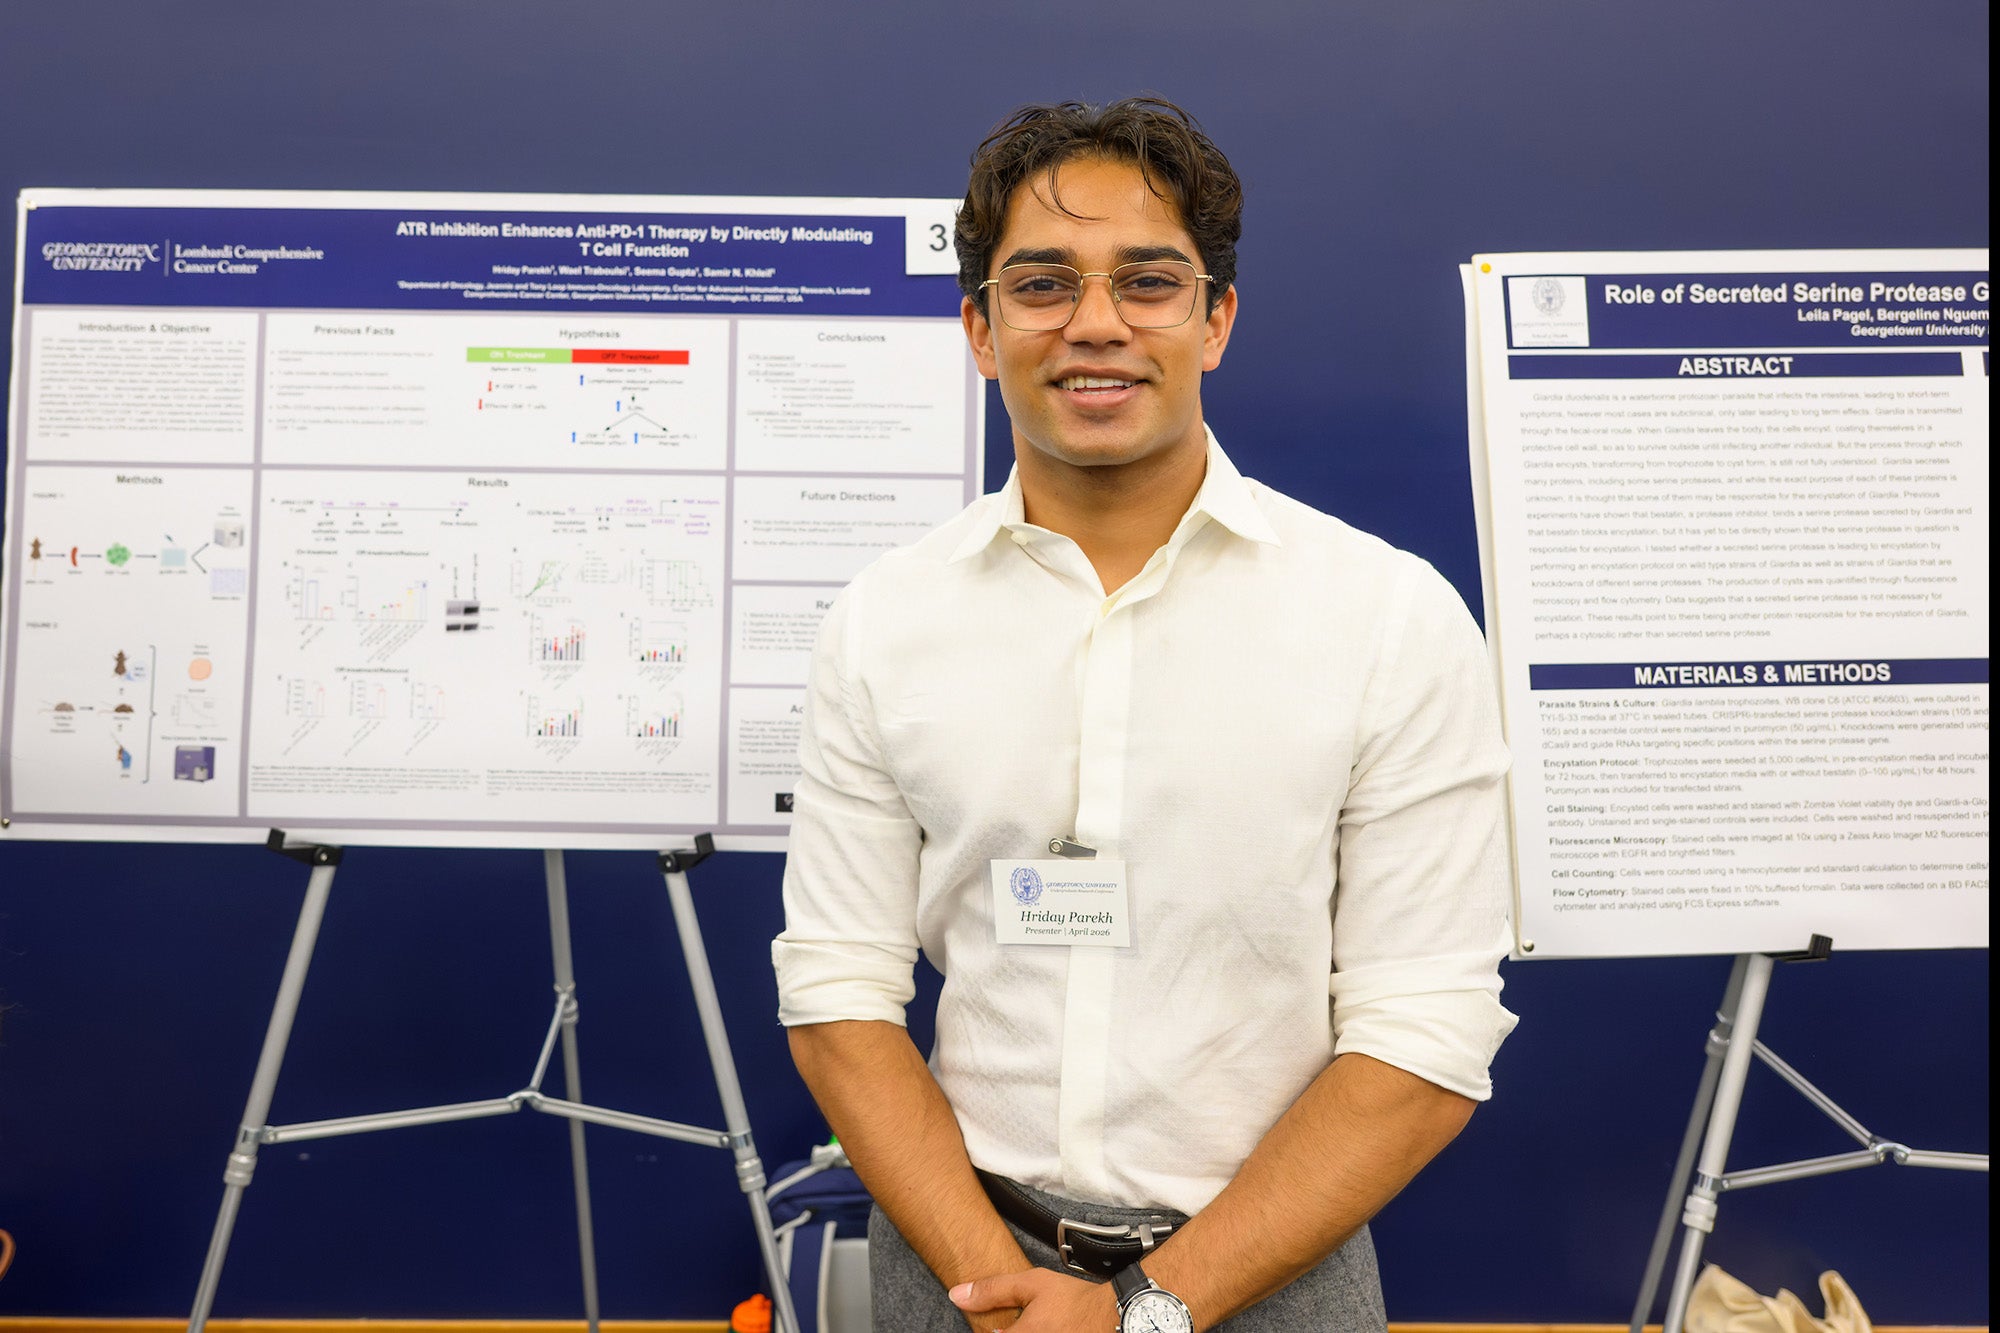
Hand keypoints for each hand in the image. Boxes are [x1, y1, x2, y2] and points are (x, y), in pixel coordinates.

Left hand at [951, 1268, 1119, 1330]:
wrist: (1113, 1316)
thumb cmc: (1074, 1300)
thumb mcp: (1032, 1284)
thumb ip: (993, 1290)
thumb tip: (957, 1295)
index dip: (991, 1331)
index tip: (1001, 1324)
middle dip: (1007, 1331)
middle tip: (1024, 1322)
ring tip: (1038, 1324)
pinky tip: (1048, 1329)